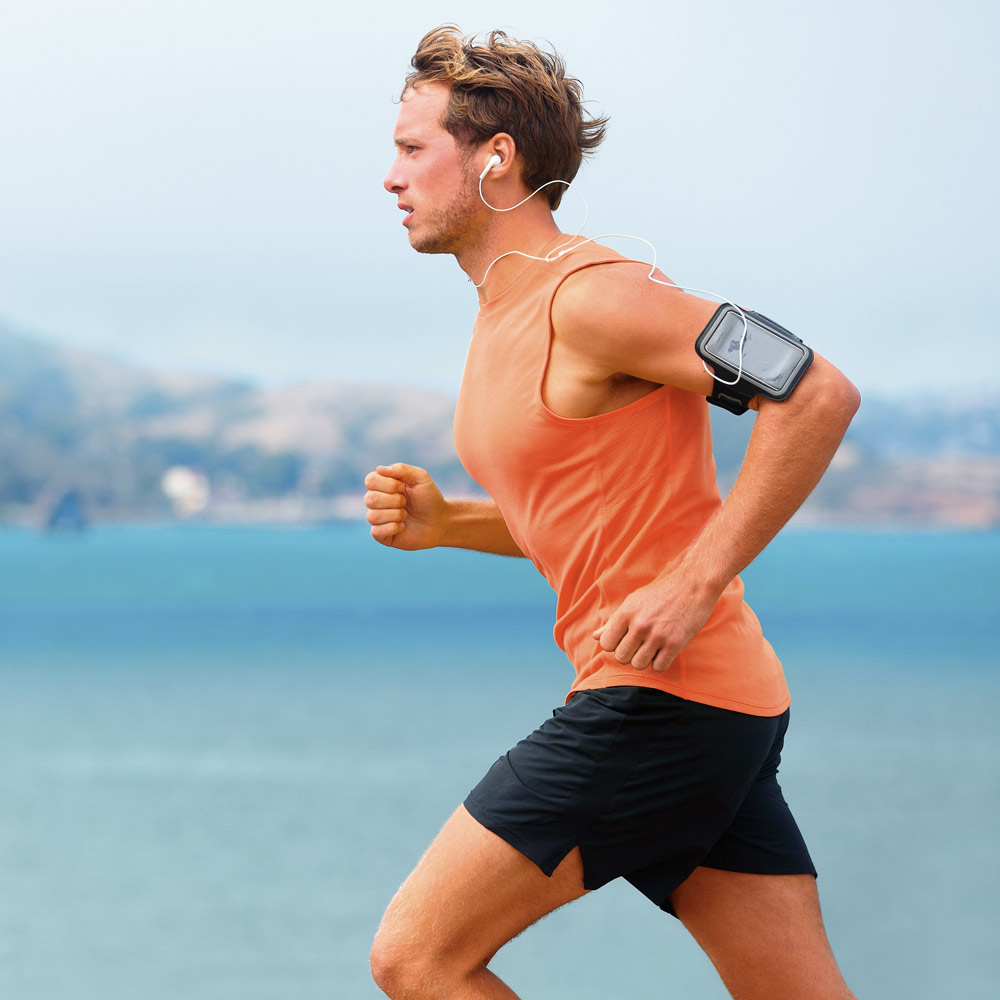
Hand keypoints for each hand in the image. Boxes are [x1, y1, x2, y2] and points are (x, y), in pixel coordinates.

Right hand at [364, 463, 446, 549]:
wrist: (440, 521)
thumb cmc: (429, 498)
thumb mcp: (420, 477)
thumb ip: (401, 469)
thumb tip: (379, 469)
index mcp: (382, 484)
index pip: (370, 480)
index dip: (388, 485)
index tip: (403, 488)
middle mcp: (376, 501)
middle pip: (370, 499)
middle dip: (394, 501)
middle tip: (406, 503)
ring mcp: (378, 518)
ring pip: (372, 516)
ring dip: (395, 515)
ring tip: (406, 515)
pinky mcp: (381, 535)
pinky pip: (376, 532)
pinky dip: (393, 528)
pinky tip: (403, 526)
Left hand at [592, 572, 720, 671]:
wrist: (693, 585)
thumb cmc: (660, 592)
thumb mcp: (633, 601)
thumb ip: (613, 621)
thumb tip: (595, 637)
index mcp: (626, 613)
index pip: (606, 644)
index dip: (614, 644)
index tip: (625, 639)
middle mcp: (640, 625)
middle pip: (621, 658)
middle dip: (628, 654)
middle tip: (639, 644)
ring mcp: (657, 636)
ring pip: (638, 665)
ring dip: (644, 659)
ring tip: (651, 647)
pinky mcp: (675, 644)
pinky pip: (659, 667)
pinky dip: (660, 662)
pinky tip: (664, 651)